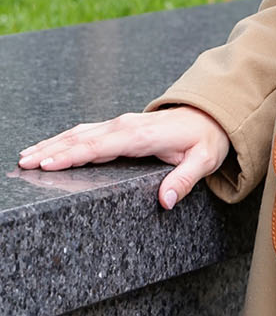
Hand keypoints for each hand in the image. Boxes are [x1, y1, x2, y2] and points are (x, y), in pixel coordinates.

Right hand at [18, 106, 230, 210]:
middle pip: (81, 139)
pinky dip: (63, 140)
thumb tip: (166, 201)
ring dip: (51, 144)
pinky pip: (85, 132)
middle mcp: (126, 126)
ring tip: (26, 157)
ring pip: (78, 133)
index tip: (48, 165)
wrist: (211, 115)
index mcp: (142, 136)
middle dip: (50, 151)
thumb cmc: (206, 139)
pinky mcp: (118, 127)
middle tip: (23, 164)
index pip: (100, 146)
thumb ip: (184, 180)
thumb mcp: (203, 161)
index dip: (73, 155)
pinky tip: (47, 148)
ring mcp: (120, 124)